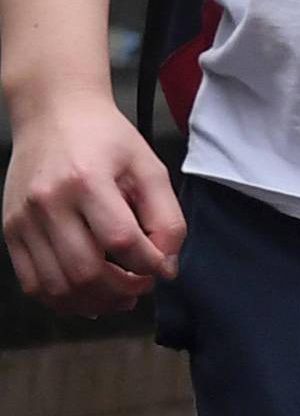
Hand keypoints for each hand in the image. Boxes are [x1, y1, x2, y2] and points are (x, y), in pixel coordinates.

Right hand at [0, 89, 183, 317]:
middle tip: (142, 288)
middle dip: (122, 289)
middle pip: (85, 270)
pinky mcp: (11, 231)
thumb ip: (166, 216)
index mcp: (87, 179)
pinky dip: (61, 299)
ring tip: (119, 298)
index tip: (162, 268)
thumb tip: (167, 266)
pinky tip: (87, 297)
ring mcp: (23, 219)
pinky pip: (32, 282)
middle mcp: (49, 202)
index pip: (121, 239)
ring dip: (93, 302)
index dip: (148, 263)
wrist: (53, 113)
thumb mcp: (148, 166)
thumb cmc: (105, 138)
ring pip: (57, 285)